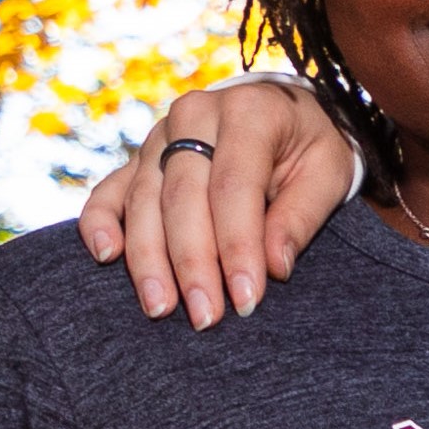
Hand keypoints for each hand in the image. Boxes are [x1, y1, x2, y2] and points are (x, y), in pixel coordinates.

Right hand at [64, 75, 355, 323]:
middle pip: (182, 197)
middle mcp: (195, 117)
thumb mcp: (329, 172)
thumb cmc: (309, 147)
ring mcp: (158, 137)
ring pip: (143, 201)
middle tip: (204, 316)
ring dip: (148, 259)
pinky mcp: (137, 160)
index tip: (245, 299)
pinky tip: (106, 256)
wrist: (282, 111)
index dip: (237, 246)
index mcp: (248, 112)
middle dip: (191, 263)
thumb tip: (275, 268)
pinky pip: (108, 191)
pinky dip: (99, 223)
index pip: (234, 186)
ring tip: (160, 307)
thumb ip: (301, 216)